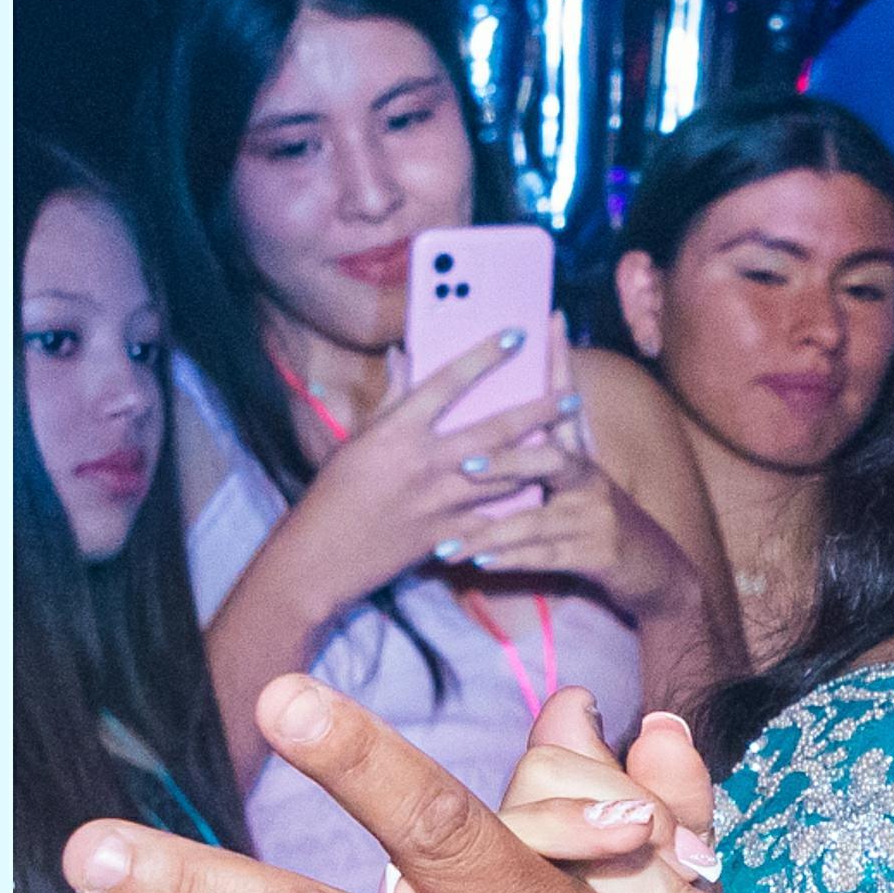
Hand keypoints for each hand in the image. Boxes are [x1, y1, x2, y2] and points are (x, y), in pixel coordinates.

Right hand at [272, 326, 570, 629]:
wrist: (321, 558)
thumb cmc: (333, 493)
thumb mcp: (358, 439)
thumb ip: (391, 398)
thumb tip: (404, 355)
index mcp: (398, 430)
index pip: (449, 382)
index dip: (485, 356)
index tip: (517, 334)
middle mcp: (426, 462)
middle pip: (495, 430)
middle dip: (539, 412)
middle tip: (572, 395)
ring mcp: (441, 502)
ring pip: (507, 475)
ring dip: (541, 458)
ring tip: (572, 443)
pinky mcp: (450, 536)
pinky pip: (496, 520)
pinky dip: (521, 509)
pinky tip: (547, 497)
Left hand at [448, 322, 703, 627]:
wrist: (654, 571)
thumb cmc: (598, 524)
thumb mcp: (578, 484)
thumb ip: (541, 452)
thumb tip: (516, 415)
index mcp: (581, 455)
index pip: (567, 400)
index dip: (560, 360)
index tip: (547, 319)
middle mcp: (592, 478)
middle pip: (551, 459)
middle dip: (506, 460)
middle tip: (463, 461)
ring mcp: (597, 517)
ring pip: (537, 520)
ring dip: (490, 532)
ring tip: (448, 540)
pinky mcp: (600, 554)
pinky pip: (546, 557)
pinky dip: (511, 562)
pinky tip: (480, 564)